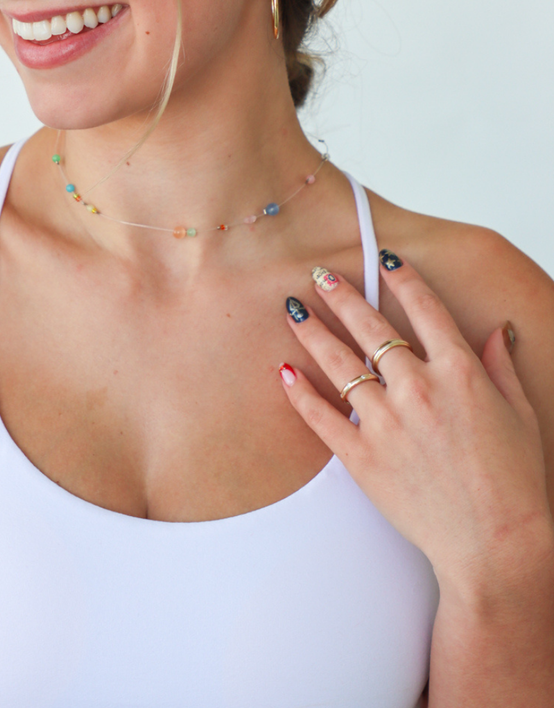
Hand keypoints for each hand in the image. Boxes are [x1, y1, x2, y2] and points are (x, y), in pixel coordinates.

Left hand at [279, 252, 552, 595]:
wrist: (495, 546)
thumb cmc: (514, 482)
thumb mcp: (520, 414)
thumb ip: (500, 367)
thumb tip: (496, 330)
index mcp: (460, 373)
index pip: (425, 309)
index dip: (402, 278)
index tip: (383, 257)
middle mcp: (419, 389)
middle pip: (371, 327)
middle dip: (342, 295)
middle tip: (318, 273)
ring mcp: (387, 423)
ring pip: (339, 364)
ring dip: (313, 332)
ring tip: (292, 310)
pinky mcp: (363, 458)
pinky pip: (321, 417)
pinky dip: (299, 392)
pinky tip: (284, 371)